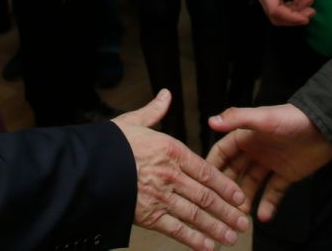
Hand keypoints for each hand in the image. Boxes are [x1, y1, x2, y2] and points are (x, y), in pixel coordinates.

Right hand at [114, 91, 249, 249]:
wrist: (88, 166)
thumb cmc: (110, 144)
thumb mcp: (134, 122)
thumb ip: (154, 112)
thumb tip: (166, 95)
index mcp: (171, 150)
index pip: (206, 170)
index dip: (225, 185)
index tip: (238, 195)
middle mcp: (171, 175)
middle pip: (206, 196)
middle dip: (227, 210)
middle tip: (242, 222)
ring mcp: (161, 197)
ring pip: (196, 215)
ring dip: (216, 227)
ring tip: (231, 236)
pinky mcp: (149, 215)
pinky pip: (177, 229)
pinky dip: (194, 240)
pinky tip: (207, 246)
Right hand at [206, 104, 331, 223]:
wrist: (326, 128)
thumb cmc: (293, 119)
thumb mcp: (264, 118)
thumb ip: (238, 119)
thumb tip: (210, 121)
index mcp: (246, 136)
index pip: (223, 152)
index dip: (212, 166)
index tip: (202, 183)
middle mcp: (255, 150)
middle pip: (235, 171)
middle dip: (227, 188)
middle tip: (222, 205)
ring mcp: (270, 163)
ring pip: (252, 184)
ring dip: (246, 198)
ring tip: (242, 216)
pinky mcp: (286, 174)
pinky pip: (273, 192)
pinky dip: (268, 204)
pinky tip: (263, 217)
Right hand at [248, 0, 314, 25]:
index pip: (274, 9)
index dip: (291, 17)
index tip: (306, 17)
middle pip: (275, 16)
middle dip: (294, 17)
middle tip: (312, 10)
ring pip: (277, 13)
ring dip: (294, 13)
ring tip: (309, 2)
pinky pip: (278, 5)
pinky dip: (291, 7)